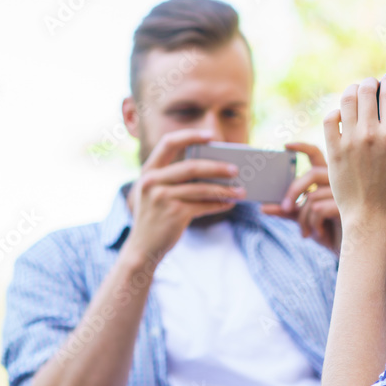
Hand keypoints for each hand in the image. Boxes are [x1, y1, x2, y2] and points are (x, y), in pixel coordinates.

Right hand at [124, 129, 245, 262]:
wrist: (143, 249)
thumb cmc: (157, 217)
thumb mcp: (158, 193)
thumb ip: (176, 179)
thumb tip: (214, 169)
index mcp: (148, 171)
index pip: (168, 143)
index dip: (190, 136)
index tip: (211, 136)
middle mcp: (151, 181)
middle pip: (192, 166)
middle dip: (217, 167)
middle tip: (237, 169)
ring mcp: (161, 198)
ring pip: (201, 188)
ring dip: (224, 189)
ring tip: (241, 191)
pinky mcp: (174, 214)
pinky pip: (203, 205)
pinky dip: (219, 204)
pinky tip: (230, 204)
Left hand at [262, 143, 341, 253]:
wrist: (351, 251)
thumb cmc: (330, 232)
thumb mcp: (305, 219)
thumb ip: (287, 211)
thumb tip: (263, 207)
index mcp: (329, 178)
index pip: (317, 154)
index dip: (302, 147)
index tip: (286, 145)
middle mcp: (339, 182)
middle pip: (311, 174)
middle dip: (294, 190)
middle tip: (285, 207)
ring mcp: (345, 194)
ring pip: (312, 197)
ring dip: (302, 218)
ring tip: (306, 232)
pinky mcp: (347, 208)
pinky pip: (318, 210)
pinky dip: (313, 224)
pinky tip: (318, 233)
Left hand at [323, 76, 385, 227]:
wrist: (369, 216)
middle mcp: (369, 134)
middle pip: (366, 91)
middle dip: (370, 82)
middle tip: (371, 84)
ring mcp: (349, 140)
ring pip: (346, 100)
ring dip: (352, 91)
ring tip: (355, 92)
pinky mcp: (333, 150)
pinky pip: (330, 119)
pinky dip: (335, 112)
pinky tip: (340, 115)